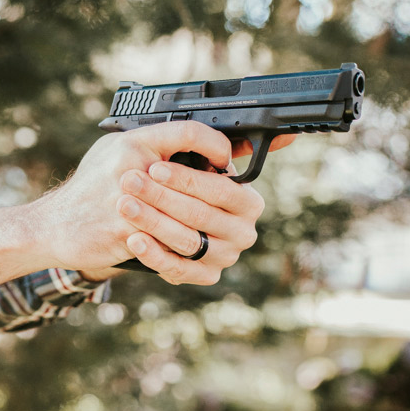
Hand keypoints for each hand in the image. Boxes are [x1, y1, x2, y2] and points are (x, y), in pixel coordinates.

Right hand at [32, 121, 250, 282]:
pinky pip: (168, 241)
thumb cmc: (87, 189)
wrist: (52, 225)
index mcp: (132, 144)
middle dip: (216, 191)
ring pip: (186, 214)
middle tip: (229, 196)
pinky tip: (193, 244)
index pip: (189, 131)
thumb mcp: (115, 153)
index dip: (215, 145)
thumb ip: (152, 147)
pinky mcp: (126, 235)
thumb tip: (201, 151)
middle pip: (195, 179)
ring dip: (203, 221)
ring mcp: (128, 205)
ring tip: (214, 224)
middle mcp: (130, 169)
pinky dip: (182, 245)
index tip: (224, 159)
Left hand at [112, 131, 293, 283]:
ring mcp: (226, 256)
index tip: (155, 167)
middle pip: (200, 214)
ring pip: (187, 240)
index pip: (220, 189)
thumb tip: (284, 135)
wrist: (154, 223)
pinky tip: (133, 238)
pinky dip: (153, 254)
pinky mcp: (206, 276)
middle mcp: (242, 231)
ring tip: (125, 205)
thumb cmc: (174, 186)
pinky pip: (178, 269)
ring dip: (152, 222)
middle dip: (161, 196)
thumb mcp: (193, 163)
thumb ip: (216, 146)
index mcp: (246, 201)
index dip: (186, 179)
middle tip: (130, 182)